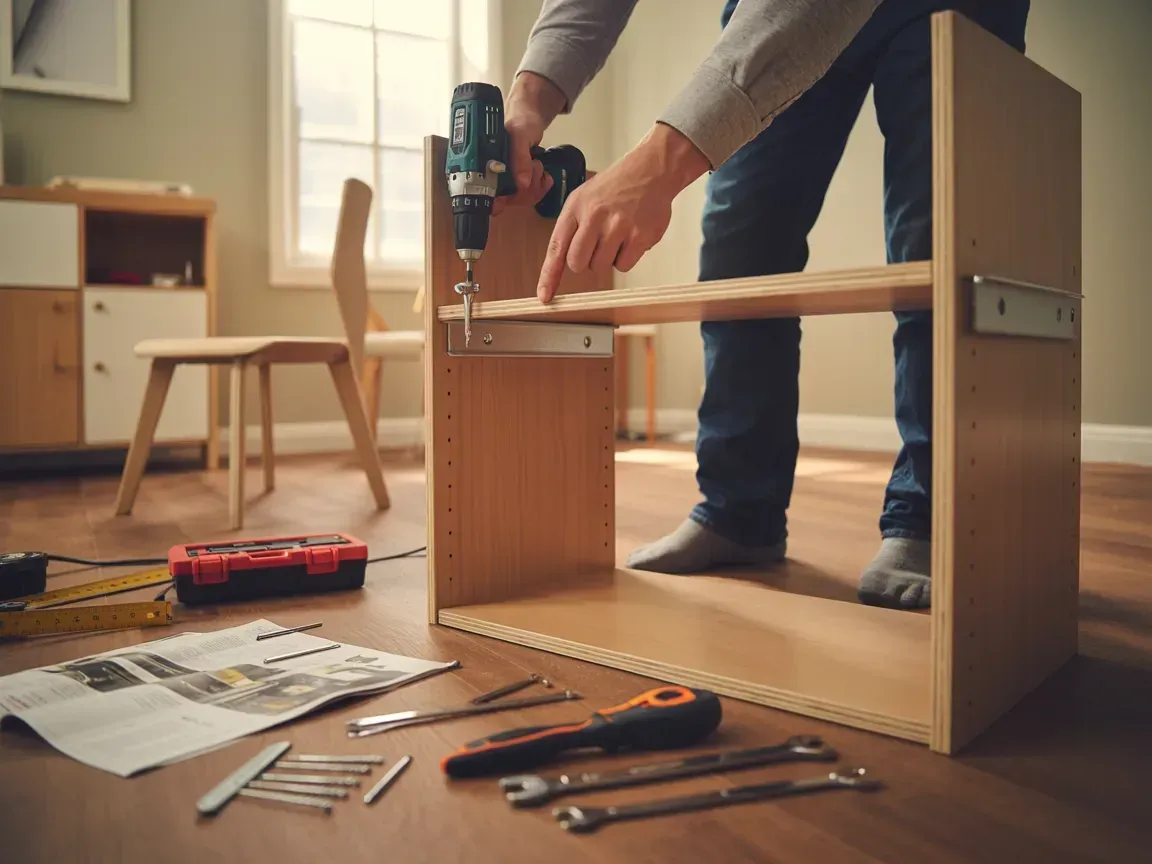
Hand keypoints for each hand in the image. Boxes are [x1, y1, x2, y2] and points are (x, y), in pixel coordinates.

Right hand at [493, 72, 566, 215]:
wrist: (530, 117)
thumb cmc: (519, 122)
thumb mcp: (520, 135)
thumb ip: (519, 157)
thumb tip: (521, 184)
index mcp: (486, 167)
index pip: (488, 198)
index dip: (502, 200)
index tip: (516, 192)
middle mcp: (495, 178)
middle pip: (510, 201)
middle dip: (526, 187)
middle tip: (532, 165)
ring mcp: (509, 182)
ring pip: (523, 200)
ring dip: (536, 184)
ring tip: (536, 164)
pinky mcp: (522, 183)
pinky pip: (533, 196)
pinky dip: (542, 186)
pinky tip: (543, 175)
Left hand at [537, 123, 709, 302]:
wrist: (651, 170)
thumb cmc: (615, 187)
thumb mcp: (583, 198)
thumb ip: (572, 229)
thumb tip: (563, 264)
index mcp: (576, 207)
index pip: (556, 248)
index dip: (549, 275)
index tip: (545, 296)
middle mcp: (594, 217)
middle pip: (578, 264)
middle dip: (585, 261)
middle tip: (598, 243)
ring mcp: (618, 227)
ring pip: (601, 266)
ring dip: (608, 257)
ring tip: (617, 233)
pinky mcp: (639, 236)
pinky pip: (623, 265)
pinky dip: (626, 257)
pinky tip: (631, 236)